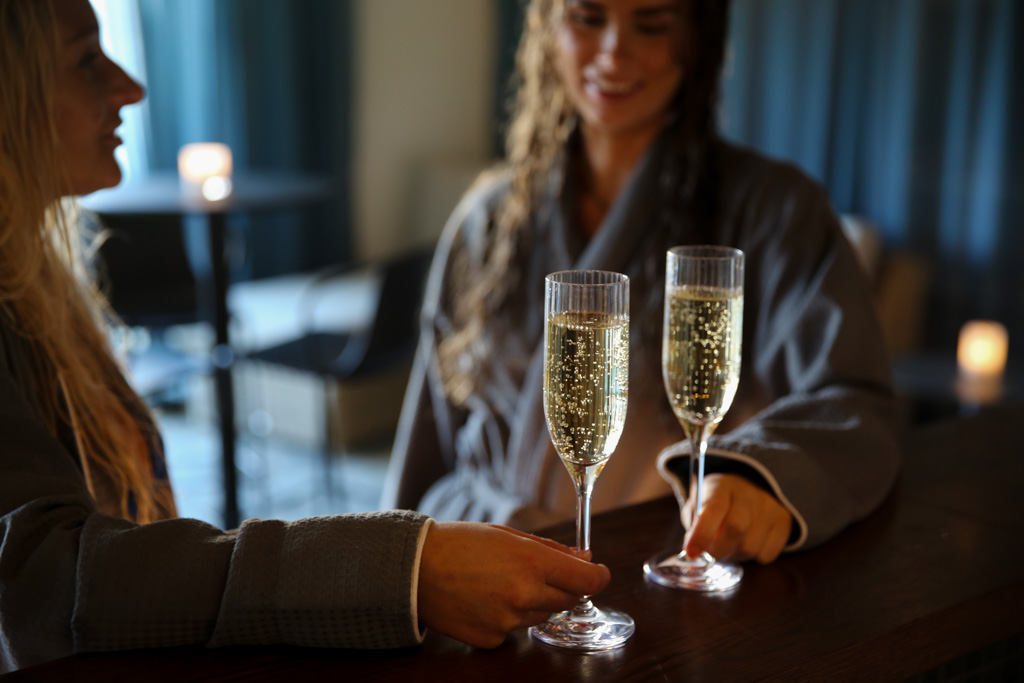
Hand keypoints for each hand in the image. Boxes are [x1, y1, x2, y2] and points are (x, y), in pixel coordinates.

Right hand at [417, 521, 610, 648]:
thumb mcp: (507, 534)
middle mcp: (524, 594)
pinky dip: (509, 617)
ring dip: (535, 601)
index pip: (588, 580)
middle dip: (564, 586)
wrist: (413, 569)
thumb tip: (584, 558)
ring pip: (542, 616)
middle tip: (541, 572)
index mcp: (531, 562)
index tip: (598, 572)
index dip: (598, 576)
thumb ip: (550, 548)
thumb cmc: (459, 543)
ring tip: (502, 582)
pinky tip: (485, 599)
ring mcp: (507, 621)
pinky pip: (515, 630)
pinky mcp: (491, 639)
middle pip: (569, 600)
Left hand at [683, 473, 791, 563]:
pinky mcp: (784, 522)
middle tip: (710, 553)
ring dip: (734, 556)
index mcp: (722, 485)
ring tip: (728, 547)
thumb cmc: (717, 503)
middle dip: (718, 550)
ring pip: (750, 547)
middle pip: (736, 529)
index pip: (713, 509)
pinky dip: (752, 558)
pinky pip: (766, 555)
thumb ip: (695, 527)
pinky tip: (746, 544)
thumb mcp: (699, 505)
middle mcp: (748, 494)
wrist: (749, 487)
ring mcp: (770, 507)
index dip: (701, 534)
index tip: (691, 552)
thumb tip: (693, 552)